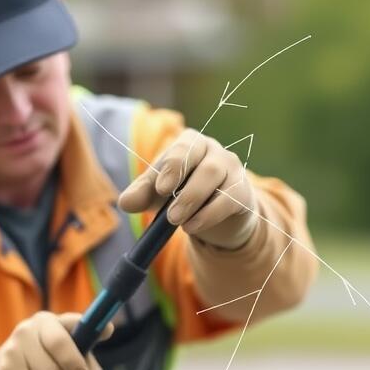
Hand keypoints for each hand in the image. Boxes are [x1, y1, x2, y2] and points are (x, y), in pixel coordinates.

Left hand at [118, 128, 259, 249]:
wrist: (213, 214)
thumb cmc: (180, 194)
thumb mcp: (157, 195)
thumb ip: (141, 194)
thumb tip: (125, 203)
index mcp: (191, 143)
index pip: (185, 147)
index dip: (174, 166)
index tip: (161, 189)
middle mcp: (214, 151)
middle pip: (206, 165)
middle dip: (187, 192)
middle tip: (170, 216)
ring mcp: (233, 169)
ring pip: (219, 180)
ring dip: (196, 203)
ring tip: (178, 223)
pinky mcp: (244, 192)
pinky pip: (231, 199)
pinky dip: (210, 215)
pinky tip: (193, 226)